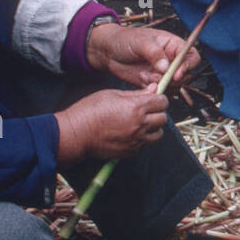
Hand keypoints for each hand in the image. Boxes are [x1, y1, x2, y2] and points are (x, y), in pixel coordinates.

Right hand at [54, 88, 168, 163]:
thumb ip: (136, 93)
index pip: (162, 102)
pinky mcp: (132, 151)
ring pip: (159, 133)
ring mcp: (136, 140)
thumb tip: (154, 89)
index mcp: (136, 107)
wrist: (76, 134)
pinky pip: (147, 144)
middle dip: (157, 113)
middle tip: (146, 111)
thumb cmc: (90, 110)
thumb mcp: (112, 94)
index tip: (153, 99)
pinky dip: (144, 138)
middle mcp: (140, 124)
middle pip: (163, 118)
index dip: (159, 99)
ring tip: (141, 123)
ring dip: (153, 127)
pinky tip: (132, 133)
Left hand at [86, 22, 200, 87]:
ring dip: (161, 84)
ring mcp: (163, 72)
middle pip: (185, 74)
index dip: (187, 66)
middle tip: (157, 77)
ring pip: (174, 85)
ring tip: (145, 75)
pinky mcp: (154, 82)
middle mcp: (171, 59)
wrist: (108, 51)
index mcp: (173, 45)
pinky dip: (153, 90)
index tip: (176, 74)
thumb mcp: (141, 42)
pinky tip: (141, 80)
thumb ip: (155, 53)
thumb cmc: (125, 39)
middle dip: (172, 79)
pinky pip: (161, 90)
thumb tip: (166, 66)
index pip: (191, 56)